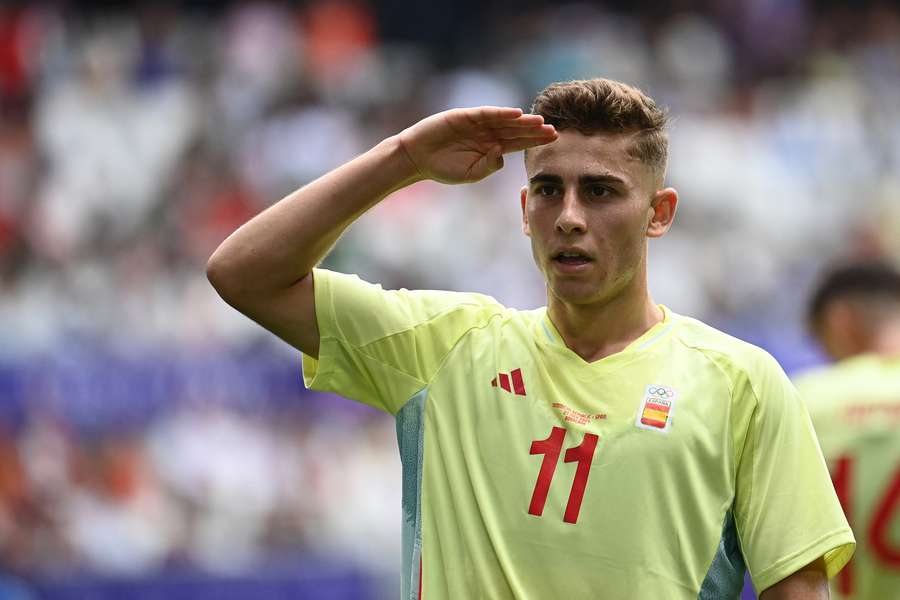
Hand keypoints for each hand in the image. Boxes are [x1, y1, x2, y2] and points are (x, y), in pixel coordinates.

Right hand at [397, 106, 557, 183]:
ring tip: (539, 123)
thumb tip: (502, 155)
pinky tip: (514, 114)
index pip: (518, 143)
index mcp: (491, 148)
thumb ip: (487, 167)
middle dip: (534, 131)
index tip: (553, 140)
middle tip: (554, 131)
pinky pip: (486, 114)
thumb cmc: (443, 168)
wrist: (418, 158)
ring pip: (504, 121)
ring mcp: (477, 124)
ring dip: (522, 121)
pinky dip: (500, 113)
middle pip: (516, 130)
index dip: (535, 141)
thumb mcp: (469, 174)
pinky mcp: (465, 116)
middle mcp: (488, 133)